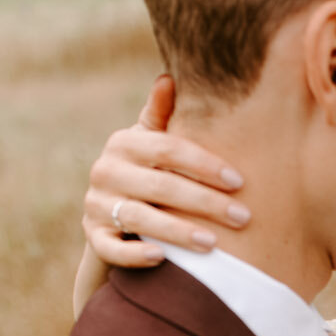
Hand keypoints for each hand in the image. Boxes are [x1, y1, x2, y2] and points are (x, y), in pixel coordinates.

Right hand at [81, 75, 250, 269]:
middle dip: (205, 203)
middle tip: (243, 217)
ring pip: (140, 218)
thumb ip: (162, 115)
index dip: (205, 165)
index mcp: (124, 143)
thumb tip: (169, 78)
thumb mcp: (152, 142)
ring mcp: (97, 205)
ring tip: (213, 244)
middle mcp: (106, 171)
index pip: (168, 149)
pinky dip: (135, 254)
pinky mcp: (93, 236)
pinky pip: (112, 248)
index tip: (239, 181)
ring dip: (179, 232)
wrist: (113, 215)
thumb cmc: (147, 172)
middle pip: (160, 186)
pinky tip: (163, 258)